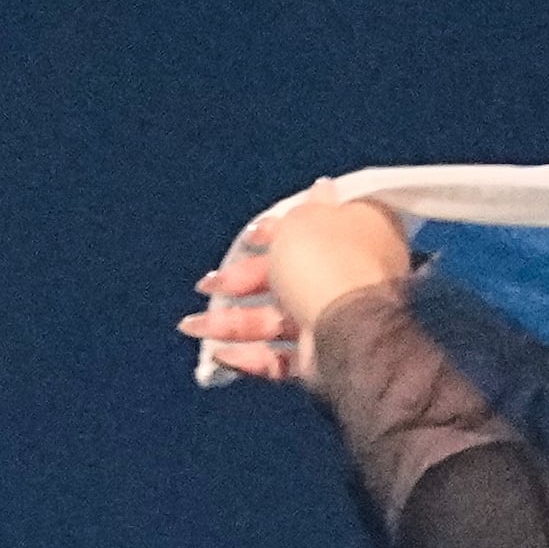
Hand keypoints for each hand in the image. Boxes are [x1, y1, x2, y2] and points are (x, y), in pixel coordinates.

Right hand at [176, 182, 412, 385]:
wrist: (346, 330)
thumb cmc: (326, 264)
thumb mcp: (306, 220)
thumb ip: (305, 209)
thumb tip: (321, 188)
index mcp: (355, 239)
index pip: (309, 231)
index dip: (274, 234)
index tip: (249, 240)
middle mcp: (349, 280)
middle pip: (284, 279)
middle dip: (239, 282)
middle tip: (208, 286)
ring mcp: (336, 322)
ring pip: (274, 322)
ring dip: (230, 323)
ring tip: (193, 326)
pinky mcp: (323, 359)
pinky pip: (281, 359)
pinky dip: (250, 357)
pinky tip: (219, 353)